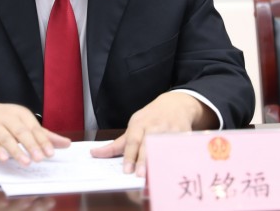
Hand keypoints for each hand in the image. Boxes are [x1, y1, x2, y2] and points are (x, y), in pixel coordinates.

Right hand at [0, 100, 70, 165]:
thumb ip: (44, 135)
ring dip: (16, 150)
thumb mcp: (24, 123)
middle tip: (40, 158)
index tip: (51, 153)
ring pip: (6, 138)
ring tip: (26, 162)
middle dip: (31, 145)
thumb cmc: (4, 120)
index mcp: (21, 114)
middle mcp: (8, 118)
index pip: (34, 128)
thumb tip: (66, 143)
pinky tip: (4, 158)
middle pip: (21, 132)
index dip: (43, 141)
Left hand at [90, 91, 216, 176]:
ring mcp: (170, 130)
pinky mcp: (185, 135)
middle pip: (148, 144)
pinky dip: (179, 156)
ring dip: (160, 160)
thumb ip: (117, 144)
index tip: (126, 170)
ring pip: (164, 147)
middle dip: (144, 159)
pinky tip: (177, 168)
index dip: (129, 156)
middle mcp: (155, 127)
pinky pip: (181, 147)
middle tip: (140, 175)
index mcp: (140, 124)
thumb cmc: (151, 118)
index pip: (133, 141)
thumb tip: (94, 154)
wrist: (176, 104)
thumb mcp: (133, 126)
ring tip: (156, 175)